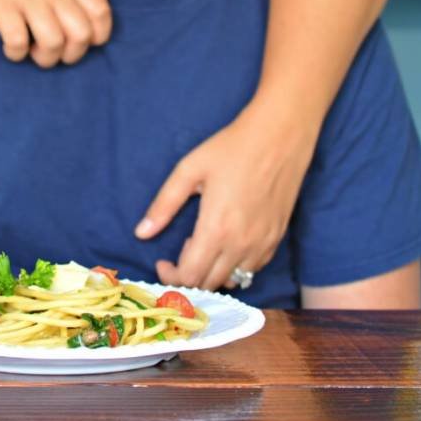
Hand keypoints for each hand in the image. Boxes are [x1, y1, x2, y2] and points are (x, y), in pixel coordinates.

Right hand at [0, 0, 111, 67]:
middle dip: (71, 54)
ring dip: (44, 58)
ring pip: (53, 44)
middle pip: (81, 35)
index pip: (101, 12)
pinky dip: (15, 53)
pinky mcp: (1, 5)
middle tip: (55, 52)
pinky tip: (10, 48)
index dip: (97, 35)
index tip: (81, 40)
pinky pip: (17, 43)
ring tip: (32, 52)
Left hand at [134, 97, 319, 290]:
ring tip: (206, 243)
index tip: (163, 261)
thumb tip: (141, 233)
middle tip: (183, 247)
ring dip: (212, 272)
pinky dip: (235, 267)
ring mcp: (263, 244)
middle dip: (188, 275)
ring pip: (233, 281)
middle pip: (209, 284)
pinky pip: (253, 270)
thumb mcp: (189, 171)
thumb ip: (163, 205)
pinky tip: (228, 243)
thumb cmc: (231, 148)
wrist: (279, 136)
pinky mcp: (277, 239)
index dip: (170, 276)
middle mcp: (241, 244)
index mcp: (216, 229)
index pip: (189, 276)